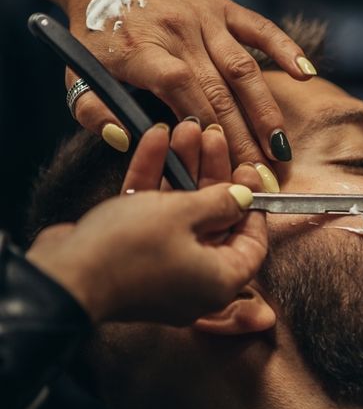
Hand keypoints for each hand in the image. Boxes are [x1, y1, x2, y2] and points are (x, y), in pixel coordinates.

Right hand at [26, 122, 268, 324]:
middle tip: (214, 137)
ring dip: (182, 169)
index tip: (250, 173)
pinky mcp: (131, 253)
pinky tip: (155, 138)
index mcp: (220, 280)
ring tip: (186, 127)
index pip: (252, 244)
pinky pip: (151, 214)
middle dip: (212, 174)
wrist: (63, 276)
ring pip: (180, 213)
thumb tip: (244, 197)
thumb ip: (219, 202)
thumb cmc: (130, 250)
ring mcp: (162, 267)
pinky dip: (154, 179)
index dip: (253, 206)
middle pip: (214, 221)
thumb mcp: (184, 214)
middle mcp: (195, 279)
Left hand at [62, 0, 313, 163]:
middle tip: (262, 178)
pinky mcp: (223, 7)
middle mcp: (179, 33)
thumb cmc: (95, 30)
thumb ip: (96, 113)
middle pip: (220, 94)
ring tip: (281, 150)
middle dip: (244, 141)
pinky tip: (306, 75)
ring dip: (266, 112)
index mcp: (144, 52)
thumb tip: (130, 140)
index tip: (225, 170)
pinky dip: (286, 49)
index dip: (209, 134)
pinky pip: (260, 28)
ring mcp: (205, 18)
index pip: (185, 98)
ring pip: (244, 70)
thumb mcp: (76, 74)